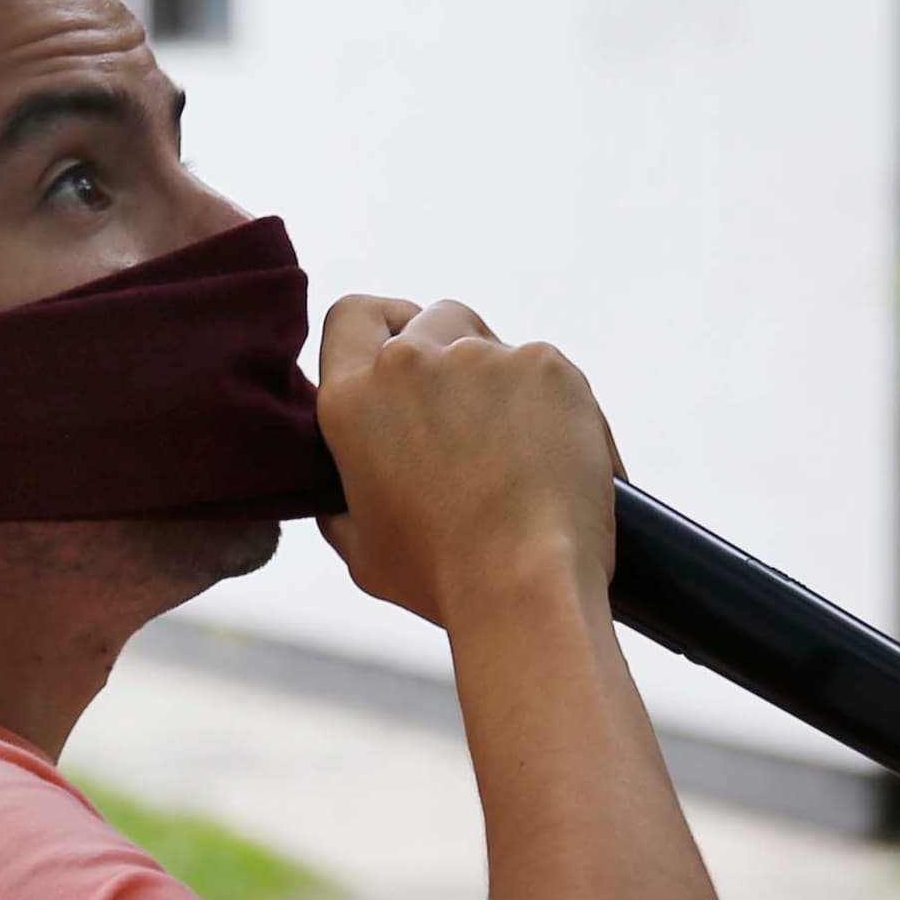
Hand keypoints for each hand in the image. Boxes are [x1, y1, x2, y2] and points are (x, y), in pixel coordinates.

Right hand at [312, 294, 620, 627]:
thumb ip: (343, 505)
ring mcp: (480, 356)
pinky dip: (556, 405)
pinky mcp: (544, 363)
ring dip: (504, 382)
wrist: (524, 583)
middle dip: (454, 358)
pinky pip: (546, 370)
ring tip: (521, 452)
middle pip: (434, 322)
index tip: (405, 347)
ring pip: (494, 344)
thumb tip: (339, 499)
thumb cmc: (443, 579)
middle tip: (477, 420)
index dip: (383, 325)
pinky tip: (560, 459)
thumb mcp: (362, 550)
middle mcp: (408, 362)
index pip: (352, 316)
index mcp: (351, 400)